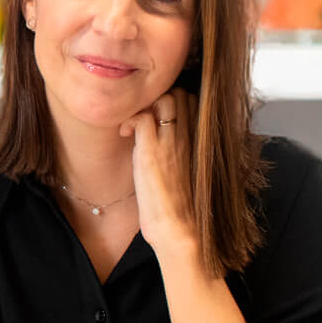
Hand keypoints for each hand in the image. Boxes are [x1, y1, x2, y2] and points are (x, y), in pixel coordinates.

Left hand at [122, 86, 197, 254]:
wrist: (179, 228)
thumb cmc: (178, 206)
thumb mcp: (183, 171)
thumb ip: (179, 151)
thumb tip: (163, 140)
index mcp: (197, 142)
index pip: (192, 101)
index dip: (171, 102)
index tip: (156, 118)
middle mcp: (187, 138)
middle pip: (180, 94)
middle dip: (157, 99)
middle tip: (142, 119)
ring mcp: (170, 143)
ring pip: (165, 98)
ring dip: (144, 105)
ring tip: (133, 125)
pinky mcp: (152, 152)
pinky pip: (142, 117)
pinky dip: (129, 120)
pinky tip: (124, 134)